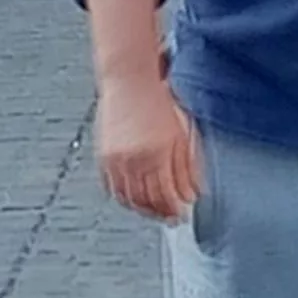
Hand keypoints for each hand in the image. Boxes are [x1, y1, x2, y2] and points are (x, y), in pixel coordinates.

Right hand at [96, 76, 201, 222]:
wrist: (129, 79)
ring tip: (155, 211)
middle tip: (171, 218)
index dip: (176, 208)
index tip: (184, 213)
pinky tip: (134, 198)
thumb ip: (189, 165)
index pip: (168, 195)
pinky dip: (124, 197)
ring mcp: (117, 159)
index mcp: (158, 153)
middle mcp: (136, 159)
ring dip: (143, 209)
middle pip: (148, 201)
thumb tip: (193, 191)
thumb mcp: (183, 130)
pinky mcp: (103, 157)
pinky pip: (112, 188)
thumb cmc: (157, 98)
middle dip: (162, 213)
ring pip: (129, 198)